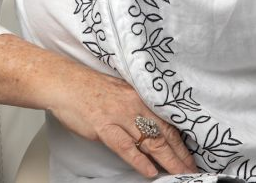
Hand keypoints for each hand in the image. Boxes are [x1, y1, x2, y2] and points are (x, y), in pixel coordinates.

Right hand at [46, 64, 198, 177]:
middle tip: (191, 169)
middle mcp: (133, 104)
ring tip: (180, 173)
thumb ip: (136, 106)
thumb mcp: (120, 92)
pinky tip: (150, 171)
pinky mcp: (104, 126)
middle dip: (180, 155)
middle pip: (164, 134)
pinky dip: (139, 160)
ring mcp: (119, 115)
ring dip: (167, 160)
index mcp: (139, 95)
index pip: (167, 121)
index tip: (190, 155)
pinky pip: (126, 147)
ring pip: (150, 141)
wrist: (64, 82)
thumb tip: (150, 126)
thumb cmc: (88, 88)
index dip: (181, 141)